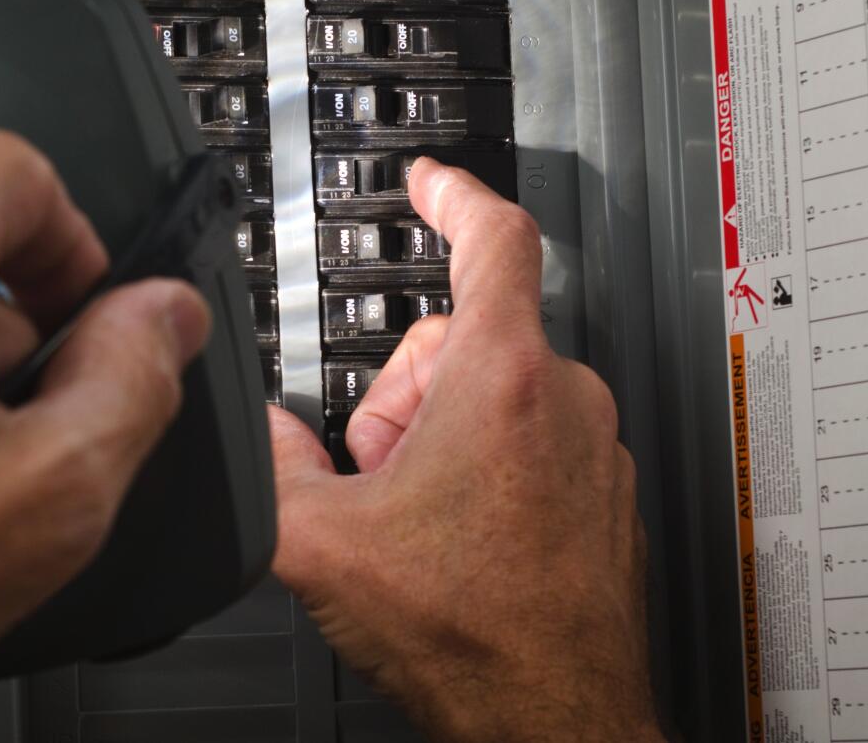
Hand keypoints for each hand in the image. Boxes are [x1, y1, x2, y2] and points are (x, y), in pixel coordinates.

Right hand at [270, 158, 662, 741]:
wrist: (555, 718)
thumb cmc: (472, 636)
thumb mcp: (323, 544)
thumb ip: (273, 464)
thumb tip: (265, 432)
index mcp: (502, 381)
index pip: (494, 237)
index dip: (453, 193)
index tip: (431, 179)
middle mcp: (564, 398)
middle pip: (461, 336)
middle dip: (403, 392)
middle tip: (381, 470)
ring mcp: (591, 443)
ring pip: (494, 388)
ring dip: (441, 431)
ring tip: (421, 514)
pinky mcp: (602, 485)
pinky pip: (532, 433)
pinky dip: (486, 460)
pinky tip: (460, 532)